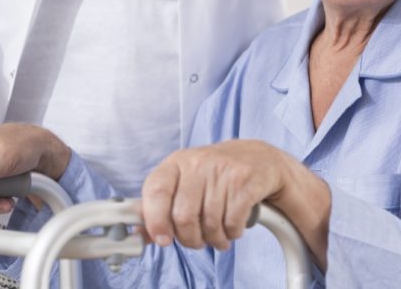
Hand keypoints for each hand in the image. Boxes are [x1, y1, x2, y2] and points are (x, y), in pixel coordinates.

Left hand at [140, 139, 329, 265]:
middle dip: (190, 239)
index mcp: (178, 162)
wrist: (260, 158)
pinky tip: (232, 229)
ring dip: (213, 239)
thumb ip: (160, 207)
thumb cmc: (215, 175)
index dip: (155, 220)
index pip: (156, 190)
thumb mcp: (185, 182)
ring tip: (217, 237)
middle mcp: (199, 162)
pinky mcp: (246, 181)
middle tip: (197, 242)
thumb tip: (139, 233)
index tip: (162, 239)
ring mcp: (224, 170)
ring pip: (209, 223)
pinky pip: (232, 222)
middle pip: (183, 215)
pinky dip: (231, 233)